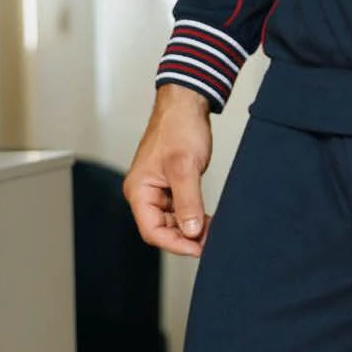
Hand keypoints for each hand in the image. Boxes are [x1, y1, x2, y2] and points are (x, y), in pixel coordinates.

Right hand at [123, 84, 213, 256]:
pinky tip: (208, 219)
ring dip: (191, 227)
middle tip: (211, 241)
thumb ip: (187, 202)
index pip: (152, 231)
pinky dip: (193, 215)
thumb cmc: (179, 127)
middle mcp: (144, 192)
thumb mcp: (185, 167)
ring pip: (171, 220)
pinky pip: (179, 208)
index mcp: (138, 191)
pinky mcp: (170, 183)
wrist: (186, 102)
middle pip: (161, 229)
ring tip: (213, 231)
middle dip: (186, 237)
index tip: (199, 249)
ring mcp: (157, 188)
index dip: (176, 244)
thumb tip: (191, 232)